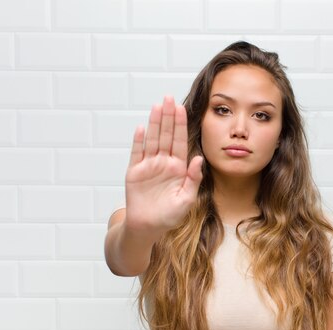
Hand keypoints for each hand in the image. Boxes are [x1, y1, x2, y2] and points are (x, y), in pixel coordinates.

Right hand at [124, 95, 203, 233]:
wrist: (147, 228)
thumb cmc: (169, 216)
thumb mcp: (186, 199)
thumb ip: (193, 179)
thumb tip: (198, 159)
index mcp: (178, 168)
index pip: (180, 142)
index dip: (180, 125)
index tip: (182, 108)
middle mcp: (164, 163)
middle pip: (166, 135)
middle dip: (168, 117)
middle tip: (169, 98)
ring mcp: (148, 166)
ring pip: (152, 140)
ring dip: (154, 123)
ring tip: (157, 107)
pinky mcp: (134, 172)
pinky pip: (136, 153)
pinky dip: (138, 141)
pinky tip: (140, 128)